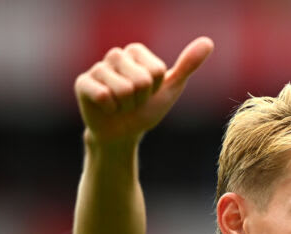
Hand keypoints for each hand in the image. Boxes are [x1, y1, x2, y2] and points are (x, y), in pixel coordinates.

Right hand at [75, 38, 213, 143]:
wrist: (123, 134)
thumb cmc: (146, 109)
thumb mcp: (171, 88)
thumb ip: (188, 64)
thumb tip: (208, 42)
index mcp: (136, 51)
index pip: (156, 72)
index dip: (155, 90)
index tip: (148, 94)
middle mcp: (116, 54)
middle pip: (141, 81)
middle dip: (141, 99)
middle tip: (133, 102)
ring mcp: (97, 68)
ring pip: (123, 90)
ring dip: (126, 106)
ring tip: (120, 105)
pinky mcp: (82, 83)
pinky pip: (104, 96)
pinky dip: (110, 109)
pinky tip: (106, 108)